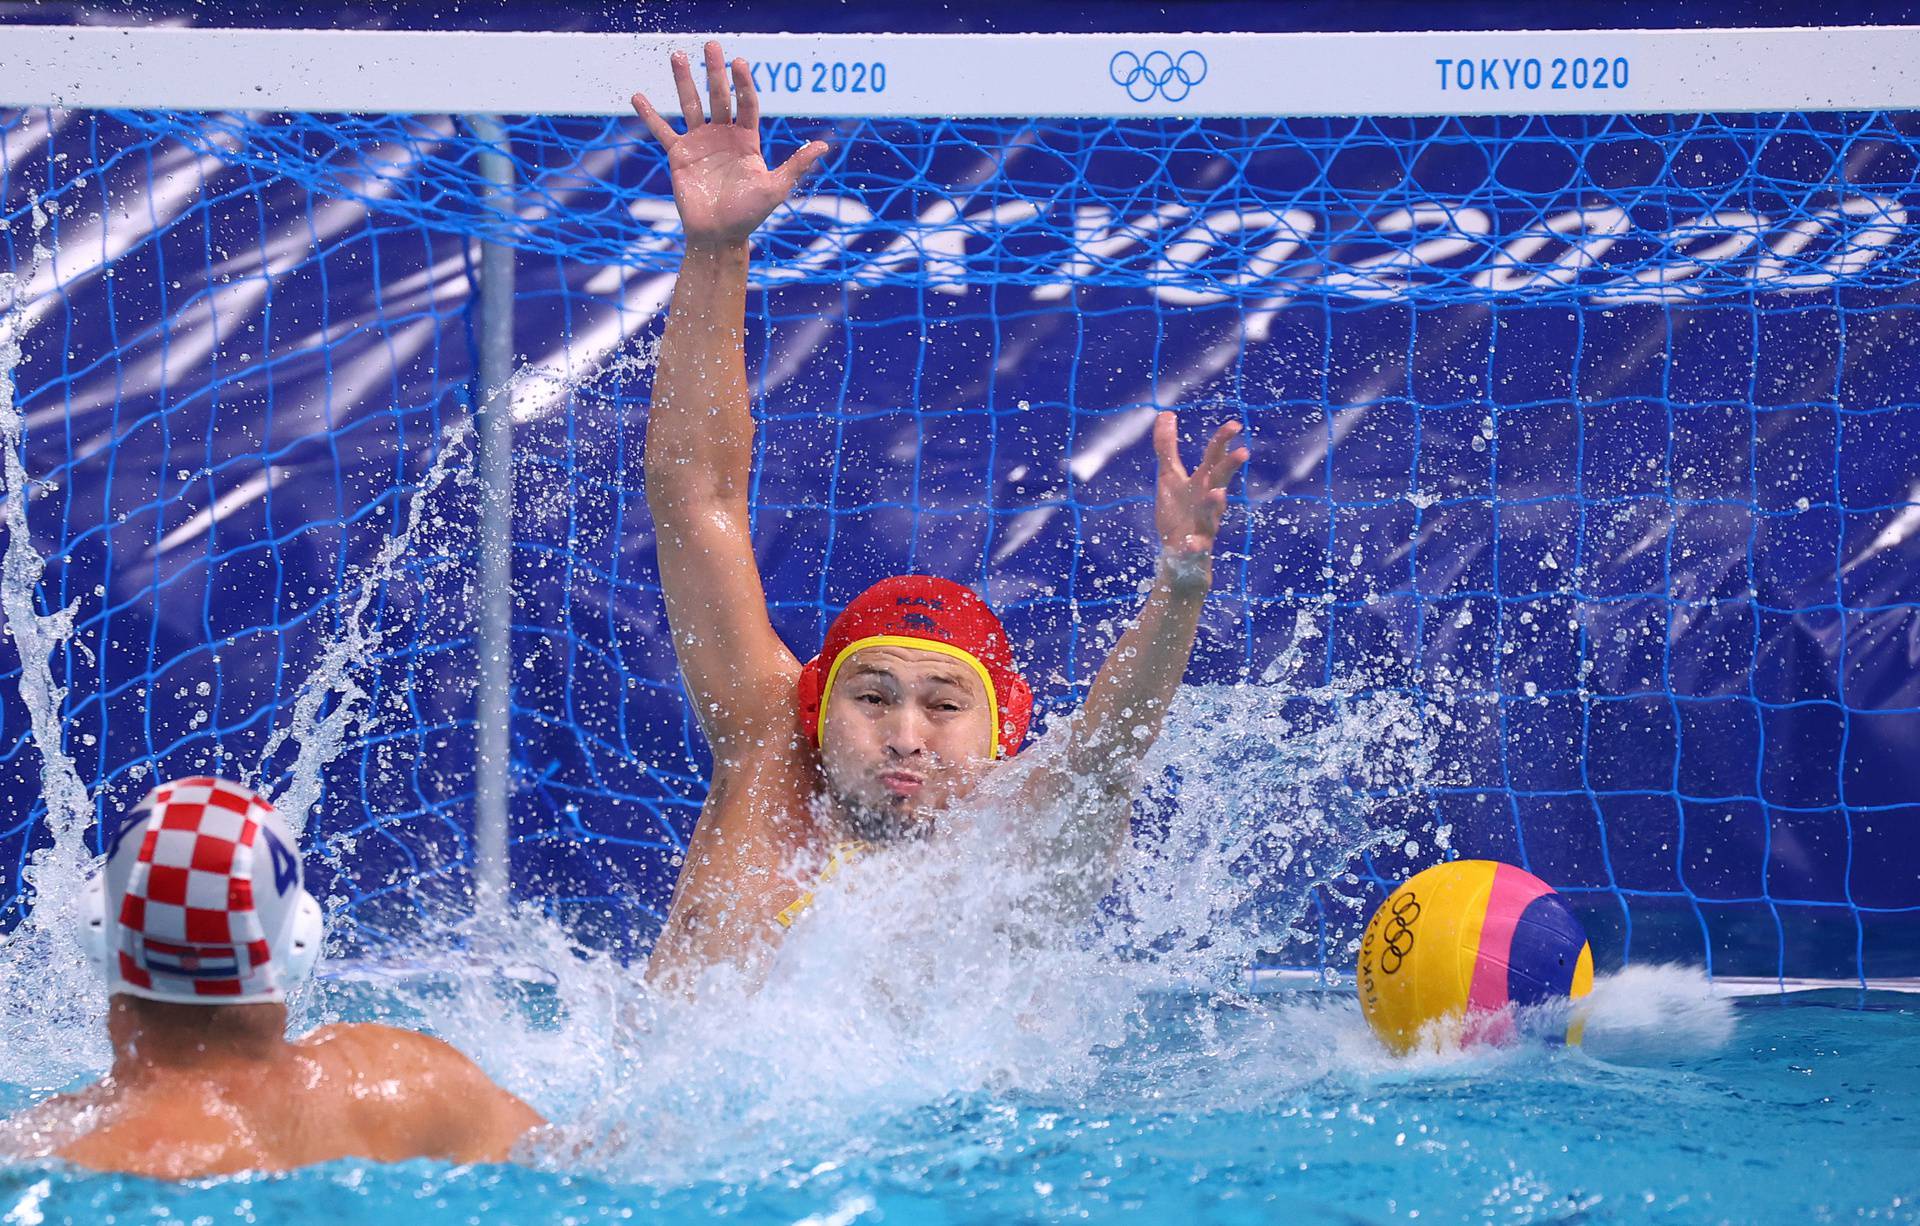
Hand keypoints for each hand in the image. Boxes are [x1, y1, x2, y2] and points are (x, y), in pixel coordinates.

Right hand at [630, 40, 827, 245]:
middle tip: (712, 45)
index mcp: (747, 140)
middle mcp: (724, 136)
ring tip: (678, 56)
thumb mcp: (775, 188)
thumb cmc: (749, 215)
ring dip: (684, 81)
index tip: (740, 62)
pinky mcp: (679, 155)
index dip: (744, 84)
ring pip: (690, 105)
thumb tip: (824, 146)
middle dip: (715, 71)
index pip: (747, 104)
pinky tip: (638, 97)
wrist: (718, 236)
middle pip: (719, 96)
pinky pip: (663, 131)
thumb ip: (795, 165)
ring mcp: (700, 143)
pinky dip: (650, 115)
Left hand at [1153, 411, 1249, 562]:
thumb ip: (1167, 447)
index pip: (1216, 458)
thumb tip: (1165, 413)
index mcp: (1203, 482)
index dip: (1224, 441)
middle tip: (1243, 452)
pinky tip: (1189, 543)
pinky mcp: (1196, 547)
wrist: (1180, 554)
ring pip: (1213, 513)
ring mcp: (1204, 524)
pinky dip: (1194, 545)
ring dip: (1215, 503)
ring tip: (1217, 493)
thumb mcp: (1169, 478)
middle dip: (1231, 467)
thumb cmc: (1179, 511)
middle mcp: (1208, 500)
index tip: (1235, 424)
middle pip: (1222, 480)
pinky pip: (1197, 547)